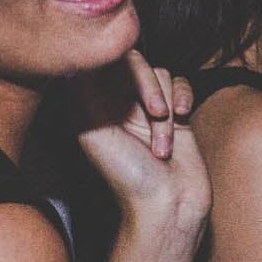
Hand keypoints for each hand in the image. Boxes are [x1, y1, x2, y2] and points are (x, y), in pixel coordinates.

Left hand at [71, 50, 208, 243]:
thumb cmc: (126, 177)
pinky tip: (182, 117)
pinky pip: (180, 82)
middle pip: (132, 61)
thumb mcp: (93, 132)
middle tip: (155, 113)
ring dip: (165, 105)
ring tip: (162, 143)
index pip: (100, 61)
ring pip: (160, 73)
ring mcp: (145, 107)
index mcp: (90, 106)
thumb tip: (77, 54)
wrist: (167, 207)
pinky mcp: (174, 113)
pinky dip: (183, 97)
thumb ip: (83, 90)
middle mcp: (116, 103)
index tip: (126, 80)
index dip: (116, 62)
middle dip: (148, 86)